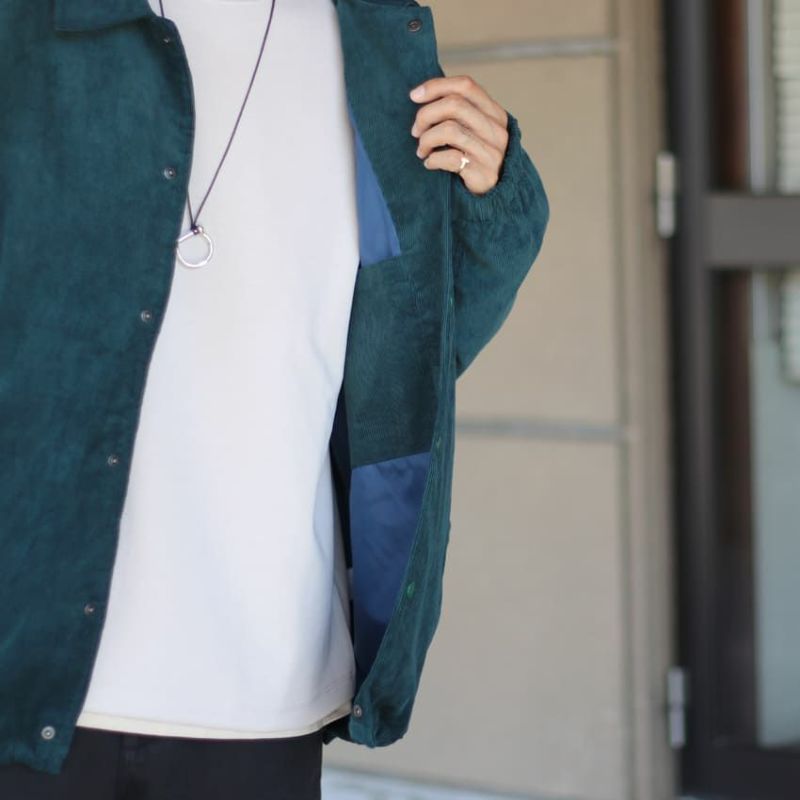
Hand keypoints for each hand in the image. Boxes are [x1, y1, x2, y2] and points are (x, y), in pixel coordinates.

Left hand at [409, 75, 509, 195]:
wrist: (493, 198)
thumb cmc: (475, 160)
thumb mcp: (473, 132)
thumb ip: (459, 113)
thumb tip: (420, 96)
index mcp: (495, 114)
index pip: (466, 85)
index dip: (436, 86)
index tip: (414, 95)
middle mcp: (496, 130)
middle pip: (454, 104)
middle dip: (426, 115)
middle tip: (416, 131)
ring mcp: (492, 152)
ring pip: (449, 130)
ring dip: (426, 140)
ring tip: (422, 151)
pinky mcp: (483, 174)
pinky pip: (450, 158)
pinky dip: (433, 159)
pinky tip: (430, 164)